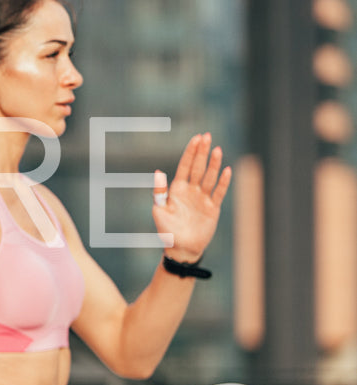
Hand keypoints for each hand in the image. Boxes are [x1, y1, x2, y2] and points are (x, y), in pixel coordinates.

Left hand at [152, 132, 231, 262]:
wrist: (181, 248)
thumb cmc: (167, 230)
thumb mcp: (159, 210)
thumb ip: (159, 191)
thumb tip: (157, 171)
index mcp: (177, 189)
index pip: (185, 166)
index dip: (191, 152)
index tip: (196, 138)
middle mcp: (191, 191)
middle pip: (198, 167)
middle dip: (202, 152)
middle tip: (207, 136)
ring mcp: (203, 198)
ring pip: (209, 177)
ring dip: (213, 164)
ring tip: (217, 149)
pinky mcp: (213, 208)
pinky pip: (219, 192)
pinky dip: (222, 182)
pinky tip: (226, 170)